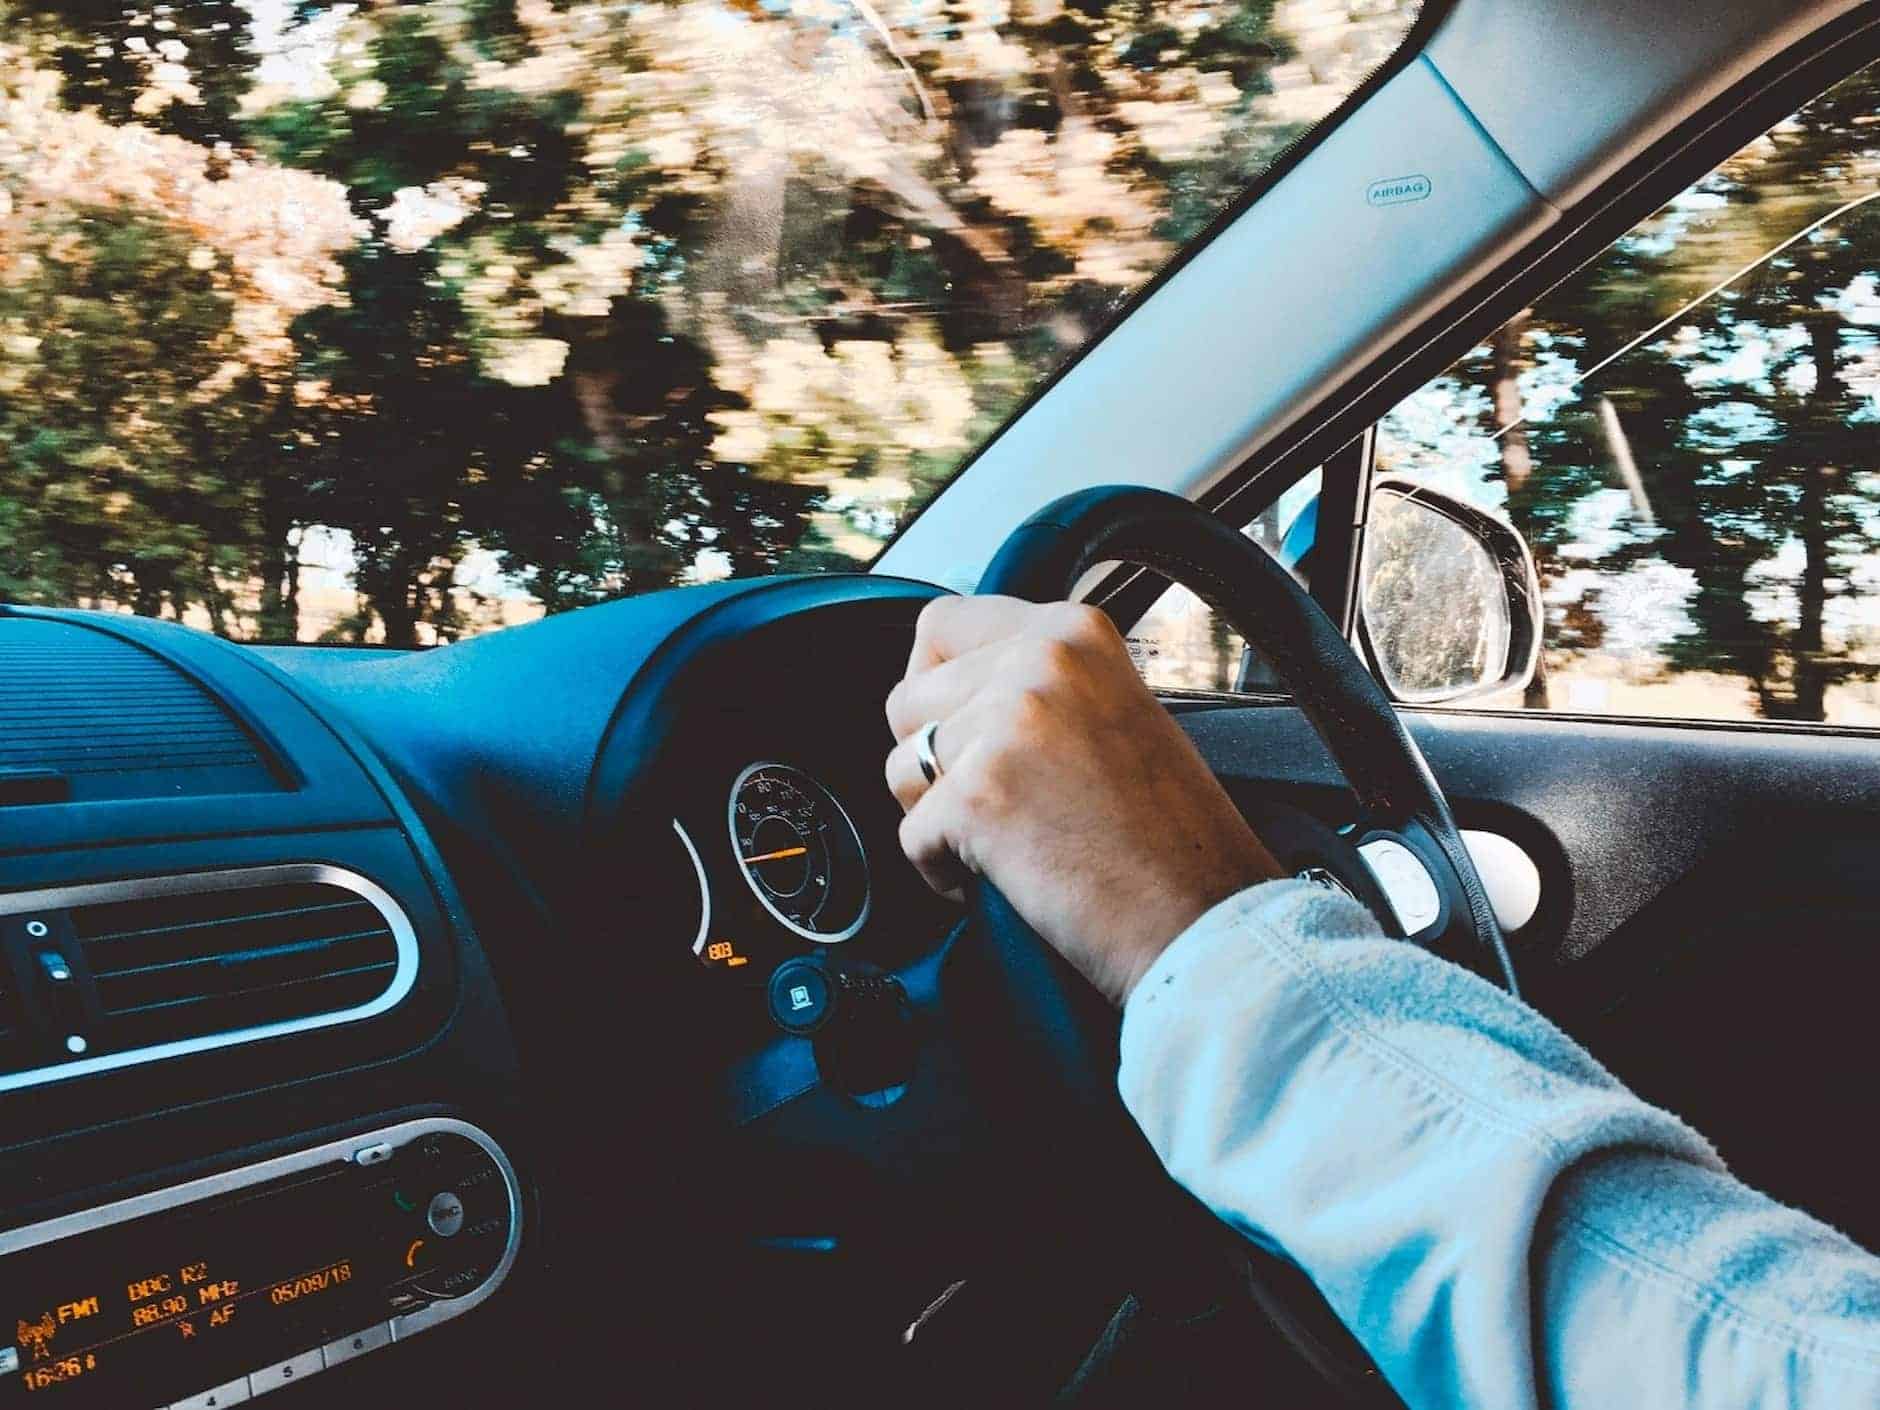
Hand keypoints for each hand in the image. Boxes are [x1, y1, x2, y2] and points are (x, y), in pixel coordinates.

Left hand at [885, 596, 1282, 1003]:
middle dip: (932, 759)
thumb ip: (1039, 683)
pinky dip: (943, 871)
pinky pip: (910, 835)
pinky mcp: (977, 795)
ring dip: (935, 815)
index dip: (936, 685)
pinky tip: (1008, 878)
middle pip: (907, 699)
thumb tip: (952, 686)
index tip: (960, 729)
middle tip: (997, 803)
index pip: (942, 623)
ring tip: (1008, 842)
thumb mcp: (1114, 712)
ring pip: (901, 766)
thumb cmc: (1172, 839)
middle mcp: (1039, 660)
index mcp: (1074, 632)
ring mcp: (1007, 724)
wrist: (1204, 920)